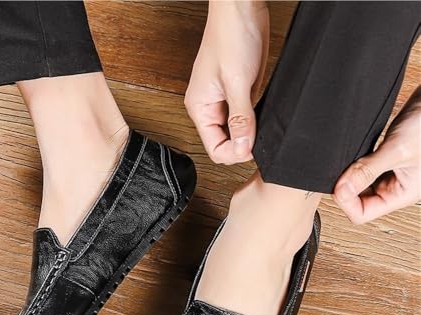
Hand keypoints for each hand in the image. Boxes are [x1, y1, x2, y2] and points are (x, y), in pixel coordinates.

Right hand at [185, 1, 268, 164]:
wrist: (242, 9)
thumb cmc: (231, 36)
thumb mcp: (237, 83)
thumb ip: (241, 119)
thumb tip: (242, 148)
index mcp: (200, 107)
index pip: (214, 148)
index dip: (234, 153)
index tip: (252, 148)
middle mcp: (209, 108)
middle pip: (224, 144)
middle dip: (241, 145)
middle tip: (258, 139)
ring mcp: (222, 102)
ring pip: (235, 133)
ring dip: (248, 135)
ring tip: (259, 126)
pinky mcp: (236, 94)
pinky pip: (243, 119)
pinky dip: (252, 122)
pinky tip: (260, 116)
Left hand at [334, 86, 420, 223]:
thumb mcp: (397, 151)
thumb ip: (368, 171)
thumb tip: (341, 190)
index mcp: (401, 194)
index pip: (362, 213)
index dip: (346, 202)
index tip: (340, 184)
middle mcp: (394, 186)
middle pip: (357, 200)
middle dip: (345, 188)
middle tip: (340, 171)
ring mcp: (389, 172)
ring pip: (358, 183)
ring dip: (348, 175)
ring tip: (348, 160)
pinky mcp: (384, 157)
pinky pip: (361, 167)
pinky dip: (352, 163)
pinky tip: (352, 152)